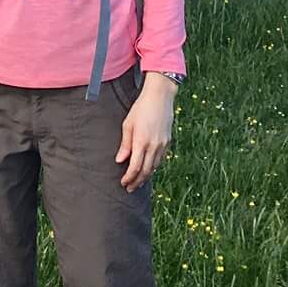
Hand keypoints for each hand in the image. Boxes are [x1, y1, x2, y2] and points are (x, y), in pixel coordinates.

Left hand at [115, 74, 175, 190]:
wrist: (160, 98)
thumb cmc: (141, 109)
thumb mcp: (128, 124)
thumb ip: (125, 144)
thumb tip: (120, 161)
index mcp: (142, 142)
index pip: (135, 167)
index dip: (129, 177)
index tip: (123, 183)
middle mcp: (154, 146)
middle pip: (146, 171)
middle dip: (137, 181)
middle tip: (129, 189)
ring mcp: (162, 145)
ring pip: (154, 167)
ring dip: (146, 176)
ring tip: (138, 183)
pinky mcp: (167, 142)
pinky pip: (160, 160)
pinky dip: (153, 167)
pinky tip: (148, 170)